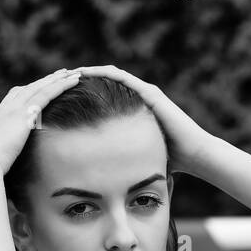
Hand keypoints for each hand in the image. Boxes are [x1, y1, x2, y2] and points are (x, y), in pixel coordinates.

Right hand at [0, 68, 81, 174]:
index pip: (11, 102)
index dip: (26, 94)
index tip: (37, 90)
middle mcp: (2, 111)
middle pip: (26, 90)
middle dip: (43, 82)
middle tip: (58, 74)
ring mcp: (12, 110)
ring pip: (38, 88)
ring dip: (55, 79)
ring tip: (71, 73)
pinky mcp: (24, 114)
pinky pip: (46, 94)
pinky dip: (60, 85)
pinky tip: (73, 80)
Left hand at [72, 65, 217, 175]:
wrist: (195, 155)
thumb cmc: (170, 161)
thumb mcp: (136, 158)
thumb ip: (120, 160)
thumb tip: (99, 178)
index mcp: (132, 112)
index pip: (101, 97)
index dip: (80, 95)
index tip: (59, 98)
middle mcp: (138, 98)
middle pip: (103, 83)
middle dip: (79, 81)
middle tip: (55, 81)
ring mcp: (144, 93)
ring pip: (109, 75)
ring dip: (87, 72)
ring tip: (64, 73)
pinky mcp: (149, 92)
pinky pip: (120, 77)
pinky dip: (100, 73)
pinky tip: (82, 73)